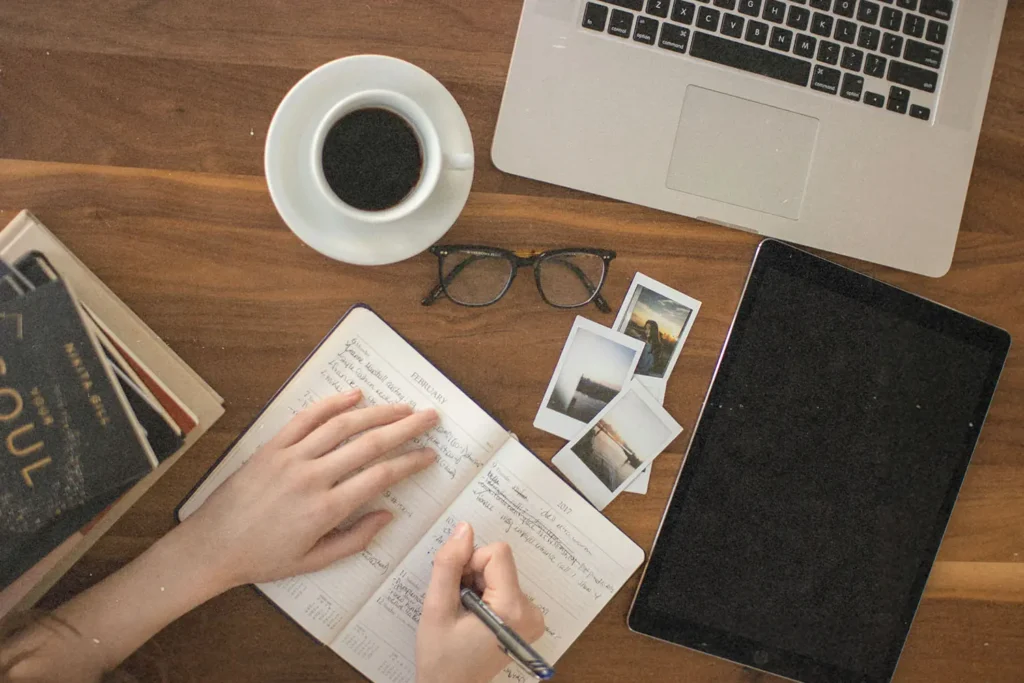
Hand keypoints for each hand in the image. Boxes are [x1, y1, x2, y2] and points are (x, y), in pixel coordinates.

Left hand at [182, 389, 437, 588]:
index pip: (380, 477)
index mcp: (326, 510)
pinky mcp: (272, 447)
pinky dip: (331, 403)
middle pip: (369, 444)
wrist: (212, 546)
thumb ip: (355, 539)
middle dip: (405, 428)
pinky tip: (355, 395)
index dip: (410, 463)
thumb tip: (388, 515)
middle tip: (430, 417)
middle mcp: (312, 477)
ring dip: (377, 412)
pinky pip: (306, 418)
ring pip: (342, 425)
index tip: (429, 455)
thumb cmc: (264, 558)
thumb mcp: (314, 561)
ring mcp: (290, 457)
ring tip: (402, 406)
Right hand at [417, 523, 545, 682]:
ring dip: (477, 585)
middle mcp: (532, 611)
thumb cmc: (441, 657)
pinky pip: (505, 586)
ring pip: (500, 572)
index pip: (497, 553)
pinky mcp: (527, 619)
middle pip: (500, 562)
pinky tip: (474, 617)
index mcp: (513, 608)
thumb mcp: (436, 609)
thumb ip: (449, 565)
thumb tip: (464, 528)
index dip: (470, 563)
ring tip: (464, 614)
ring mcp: (532, 617)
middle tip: (458, 605)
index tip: (457, 589)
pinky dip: (486, 594)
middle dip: (473, 575)